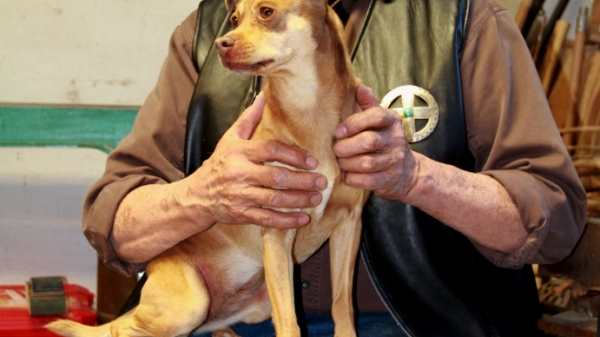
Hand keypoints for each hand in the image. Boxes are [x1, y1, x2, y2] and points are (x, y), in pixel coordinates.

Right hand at [189, 92, 326, 227]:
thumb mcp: (230, 138)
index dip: (293, 155)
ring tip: (316, 198)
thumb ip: (249, 119)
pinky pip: (267, 219)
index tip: (312, 161)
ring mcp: (240, 196)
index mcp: (239, 153)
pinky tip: (303, 218)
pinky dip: (286, 221)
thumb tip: (264, 96)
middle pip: (276, 177)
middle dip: (302, 180)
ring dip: (298, 200)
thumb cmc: (219, 164)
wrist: (197, 195)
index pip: (270, 150)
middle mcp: (239, 174)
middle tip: (321, 181)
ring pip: (274, 199)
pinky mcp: (241, 214)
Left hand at [333, 83, 418, 199]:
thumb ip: (368, 104)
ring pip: (366, 163)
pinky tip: (347, 175)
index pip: (376, 116)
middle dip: (346, 146)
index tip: (338, 131)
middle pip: (368, 141)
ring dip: (347, 163)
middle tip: (336, 149)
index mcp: (392, 121)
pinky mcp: (388, 180)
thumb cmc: (385, 142)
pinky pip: (367, 181)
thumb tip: (358, 85)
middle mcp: (395, 140)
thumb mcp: (380, 121)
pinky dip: (352, 178)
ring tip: (340, 161)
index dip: (354, 123)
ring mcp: (393, 161)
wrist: (407, 172)